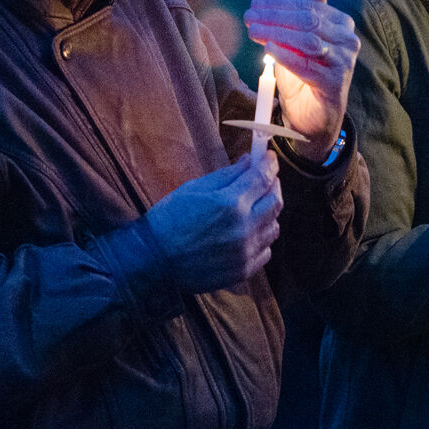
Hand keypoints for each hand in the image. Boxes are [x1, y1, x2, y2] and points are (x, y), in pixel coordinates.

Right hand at [145, 151, 281, 292]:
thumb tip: (248, 161)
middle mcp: (243, 228)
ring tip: (255, 206)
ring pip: (274, 227)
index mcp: (230, 204)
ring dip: (268, 213)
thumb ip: (227, 175)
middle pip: (275, 202)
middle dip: (273, 185)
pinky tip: (249, 232)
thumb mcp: (194, 188)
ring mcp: (245, 252)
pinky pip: (265, 251)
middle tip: (265, 179)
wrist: (153, 261)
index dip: (269, 164)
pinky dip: (261, 238)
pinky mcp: (243, 270)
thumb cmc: (169, 220)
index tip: (269, 157)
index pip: (262, 178)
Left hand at [243, 0, 359, 162]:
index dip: (280, 4)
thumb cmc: (305, 75)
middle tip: (249, 16)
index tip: (255, 4)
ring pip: (308, 41)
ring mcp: (344, 62)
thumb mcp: (300, 43)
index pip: (309, 7)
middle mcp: (347, 40)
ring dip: (277, 33)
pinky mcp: (336, 83)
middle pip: (309, 21)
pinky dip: (286, 56)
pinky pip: (307, 66)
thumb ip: (303, 18)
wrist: (314, 117)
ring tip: (254, 30)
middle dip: (275, 17)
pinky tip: (268, 49)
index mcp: (340, 25)